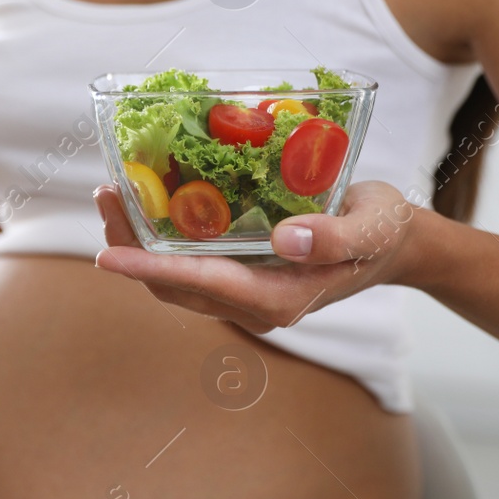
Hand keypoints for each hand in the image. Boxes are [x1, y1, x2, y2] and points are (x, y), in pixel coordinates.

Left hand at [92, 181, 427, 332]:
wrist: (393, 244)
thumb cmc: (383, 231)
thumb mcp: (372, 227)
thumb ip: (335, 237)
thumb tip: (285, 238)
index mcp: (280, 300)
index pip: (204, 284)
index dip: (152, 267)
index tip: (108, 254)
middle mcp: (254, 305)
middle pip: (174, 285)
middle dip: (131, 247)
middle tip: (105, 195)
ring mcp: (244, 295)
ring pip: (174, 277)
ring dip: (138, 241)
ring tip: (113, 193)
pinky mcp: (239, 277)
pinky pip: (188, 263)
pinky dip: (159, 235)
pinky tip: (146, 199)